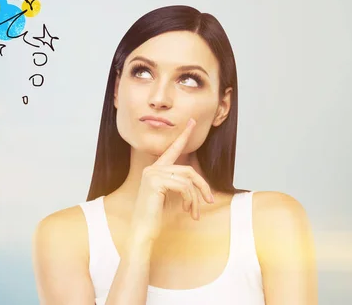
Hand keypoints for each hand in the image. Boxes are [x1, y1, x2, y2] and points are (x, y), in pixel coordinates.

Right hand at [128, 118, 213, 245]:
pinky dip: (190, 199)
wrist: (143, 230)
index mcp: (155, 169)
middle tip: (209, 201)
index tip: (191, 121)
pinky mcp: (155, 181)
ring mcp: (152, 174)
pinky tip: (187, 210)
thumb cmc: (155, 216)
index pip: (172, 149)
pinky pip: (183, 186)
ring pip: (187, 179)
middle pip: (188, 170)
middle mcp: (152, 168)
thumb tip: (196, 181)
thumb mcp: (169, 196)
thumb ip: (179, 184)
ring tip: (194, 212)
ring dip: (195, 198)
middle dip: (202, 186)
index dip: (183, 135)